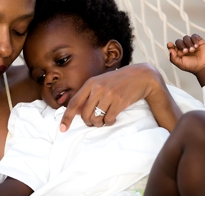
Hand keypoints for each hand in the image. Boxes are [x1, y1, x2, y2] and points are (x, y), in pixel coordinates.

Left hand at [59, 63, 180, 130]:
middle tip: (94, 122)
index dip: (67, 117)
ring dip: (99, 123)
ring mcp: (109, 95)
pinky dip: (109, 122)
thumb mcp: (101, 82)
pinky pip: (109, 120)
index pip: (74, 103)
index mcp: (91, 83)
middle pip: (85, 115)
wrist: (141, 76)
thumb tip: (76, 111)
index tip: (62, 129)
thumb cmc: (119, 81)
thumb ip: (89, 94)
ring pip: (96, 119)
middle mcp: (98, 88)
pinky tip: (112, 118)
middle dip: (88, 122)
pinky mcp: (120, 102)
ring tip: (103, 120)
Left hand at [167, 34, 204, 86]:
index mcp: (178, 52)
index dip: (170, 45)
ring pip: (186, 38)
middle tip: (186, 51)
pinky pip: (194, 36)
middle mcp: (184, 46)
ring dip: (188, 43)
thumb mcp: (180, 64)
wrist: (203, 66)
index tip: (170, 45)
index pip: (172, 46)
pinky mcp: (198, 41)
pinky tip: (196, 46)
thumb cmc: (192, 66)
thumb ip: (173, 58)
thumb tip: (169, 50)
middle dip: (181, 45)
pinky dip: (194, 40)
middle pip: (179, 41)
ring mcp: (191, 43)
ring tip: (192, 50)